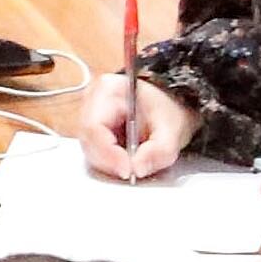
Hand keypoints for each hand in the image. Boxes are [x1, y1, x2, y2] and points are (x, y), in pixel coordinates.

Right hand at [75, 74, 194, 180]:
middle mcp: (93, 100)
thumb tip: (137, 168)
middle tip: (132, 172)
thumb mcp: (172, 128)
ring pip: (89, 149)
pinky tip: (125, 160)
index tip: (127, 169)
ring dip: (109, 164)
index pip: (94, 126)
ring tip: (133, 165)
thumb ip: (159, 150)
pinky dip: (109, 162)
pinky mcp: (92, 130)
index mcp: (109, 90)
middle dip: (110, 162)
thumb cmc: (168, 108)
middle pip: (88, 140)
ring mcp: (89, 115)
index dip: (107, 152)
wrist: (171, 105)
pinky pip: (93, 151)